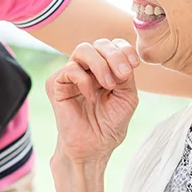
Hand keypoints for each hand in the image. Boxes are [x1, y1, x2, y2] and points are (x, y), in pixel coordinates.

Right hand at [47, 39, 140, 163]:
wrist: (94, 147)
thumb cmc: (110, 124)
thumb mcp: (127, 96)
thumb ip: (125, 75)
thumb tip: (120, 58)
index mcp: (105, 68)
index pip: (113, 45)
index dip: (124, 49)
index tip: (135, 65)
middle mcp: (87, 68)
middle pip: (99, 44)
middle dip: (114, 56)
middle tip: (123, 75)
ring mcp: (71, 75)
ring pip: (83, 50)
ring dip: (100, 64)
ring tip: (109, 85)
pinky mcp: (56, 84)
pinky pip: (70, 69)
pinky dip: (84, 81)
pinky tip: (90, 97)